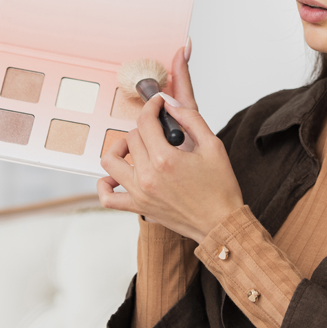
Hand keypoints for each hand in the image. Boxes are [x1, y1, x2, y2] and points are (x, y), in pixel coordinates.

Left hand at [97, 44, 242, 242]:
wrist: (221, 223)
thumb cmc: (220, 188)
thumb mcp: (213, 145)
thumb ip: (190, 119)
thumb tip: (170, 104)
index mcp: (166, 158)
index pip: (146, 121)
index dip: (152, 106)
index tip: (159, 104)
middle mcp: (148, 176)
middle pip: (131, 137)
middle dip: (145, 127)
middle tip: (159, 129)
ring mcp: (139, 193)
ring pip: (111, 161)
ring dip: (120, 148)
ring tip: (135, 148)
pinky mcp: (138, 207)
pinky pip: (108, 197)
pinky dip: (105, 184)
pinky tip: (117, 175)